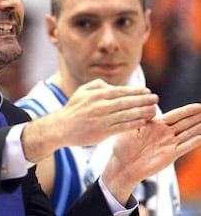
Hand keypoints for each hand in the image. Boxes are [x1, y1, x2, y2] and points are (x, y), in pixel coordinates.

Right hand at [22, 79, 157, 161]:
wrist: (61, 128)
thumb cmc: (74, 109)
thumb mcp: (82, 91)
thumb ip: (98, 85)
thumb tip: (113, 86)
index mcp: (96, 95)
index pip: (121, 91)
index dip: (136, 91)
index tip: (147, 91)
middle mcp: (100, 106)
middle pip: (127, 102)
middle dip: (143, 100)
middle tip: (155, 99)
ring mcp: (102, 120)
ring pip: (127, 115)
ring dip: (143, 112)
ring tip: (153, 110)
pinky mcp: (102, 132)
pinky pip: (122, 127)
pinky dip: (134, 124)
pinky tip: (143, 121)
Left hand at [102, 103, 200, 204]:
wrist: (123, 164)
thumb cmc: (123, 146)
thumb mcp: (132, 128)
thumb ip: (142, 117)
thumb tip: (149, 106)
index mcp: (155, 125)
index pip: (175, 115)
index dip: (187, 111)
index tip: (198, 106)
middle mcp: (164, 134)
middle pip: (185, 123)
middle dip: (196, 117)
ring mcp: (169, 144)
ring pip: (188, 133)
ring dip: (198, 128)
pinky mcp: (170, 155)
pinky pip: (185, 146)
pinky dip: (194, 142)